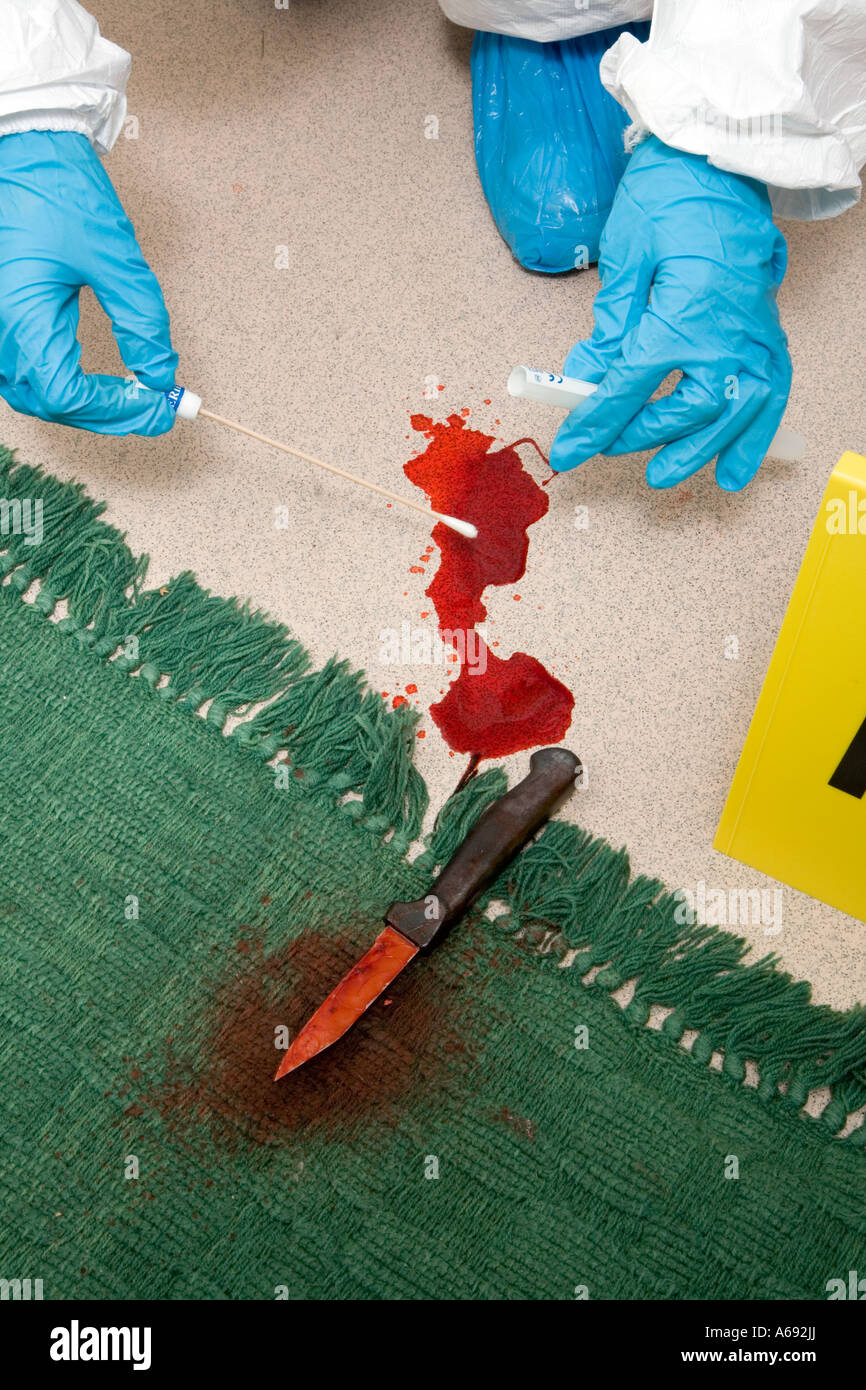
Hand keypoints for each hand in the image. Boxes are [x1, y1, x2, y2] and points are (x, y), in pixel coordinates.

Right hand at [0, 130, 176, 435]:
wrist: (22, 147)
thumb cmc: (58, 187)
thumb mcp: (114, 254)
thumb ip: (142, 320)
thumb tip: (161, 372)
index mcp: (21, 312)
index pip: (66, 394)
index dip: (116, 410)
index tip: (159, 404)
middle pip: (49, 403)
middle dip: (105, 414)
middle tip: (153, 408)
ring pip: (32, 393)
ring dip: (81, 406)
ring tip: (128, 399)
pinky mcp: (1, 315)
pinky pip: (24, 370)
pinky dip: (60, 385)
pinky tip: (94, 382)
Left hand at [549, 136, 791, 490]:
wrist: (719, 160)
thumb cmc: (668, 200)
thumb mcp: (624, 259)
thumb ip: (609, 328)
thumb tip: (585, 378)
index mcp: (683, 314)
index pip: (628, 386)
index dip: (594, 423)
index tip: (567, 451)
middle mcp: (727, 333)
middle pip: (684, 408)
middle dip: (642, 435)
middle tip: (609, 447)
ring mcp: (755, 336)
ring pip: (730, 413)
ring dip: (697, 450)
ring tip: (663, 475)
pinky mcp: (769, 334)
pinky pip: (769, 396)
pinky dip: (753, 437)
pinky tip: (733, 472)